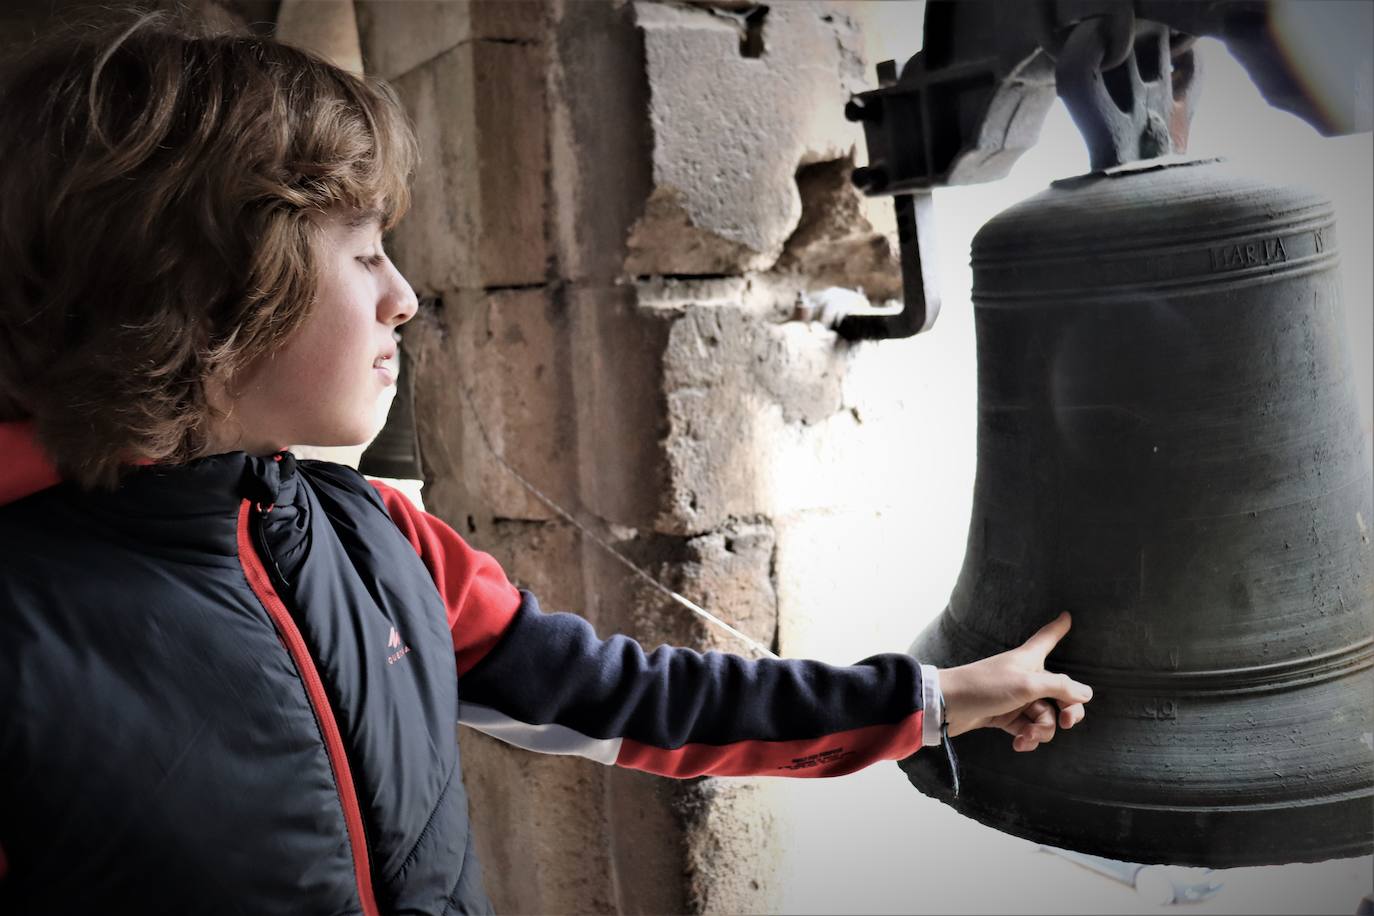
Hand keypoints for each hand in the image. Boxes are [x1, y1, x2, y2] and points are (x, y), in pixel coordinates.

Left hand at [937, 612, 1091, 751]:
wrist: (947, 706)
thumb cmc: (985, 686)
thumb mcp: (1027, 685)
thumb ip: (1060, 687)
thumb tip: (1087, 693)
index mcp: (1030, 659)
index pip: (1048, 638)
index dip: (1059, 628)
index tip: (1067, 615)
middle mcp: (1025, 676)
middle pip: (1059, 692)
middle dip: (1067, 711)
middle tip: (1066, 723)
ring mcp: (1016, 697)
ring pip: (1045, 716)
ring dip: (1042, 730)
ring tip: (1028, 735)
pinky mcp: (1005, 716)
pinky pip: (1027, 729)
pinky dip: (1027, 738)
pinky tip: (1020, 744)